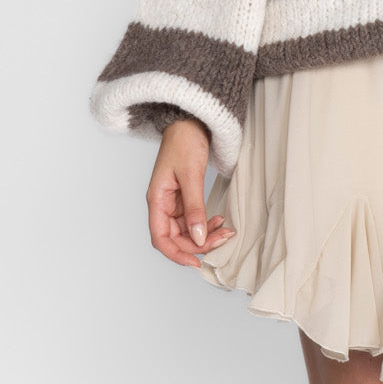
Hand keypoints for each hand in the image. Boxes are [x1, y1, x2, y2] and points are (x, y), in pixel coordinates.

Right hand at [146, 117, 235, 267]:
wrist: (191, 121)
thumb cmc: (185, 142)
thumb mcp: (191, 175)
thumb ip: (195, 207)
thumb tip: (197, 238)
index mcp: (156, 200)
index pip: (160, 238)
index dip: (176, 254)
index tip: (195, 263)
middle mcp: (162, 204)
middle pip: (175, 237)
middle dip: (198, 244)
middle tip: (222, 240)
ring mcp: (173, 201)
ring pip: (187, 230)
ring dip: (204, 235)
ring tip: (225, 231)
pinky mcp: (184, 196)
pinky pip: (193, 219)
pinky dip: (206, 223)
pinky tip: (219, 221)